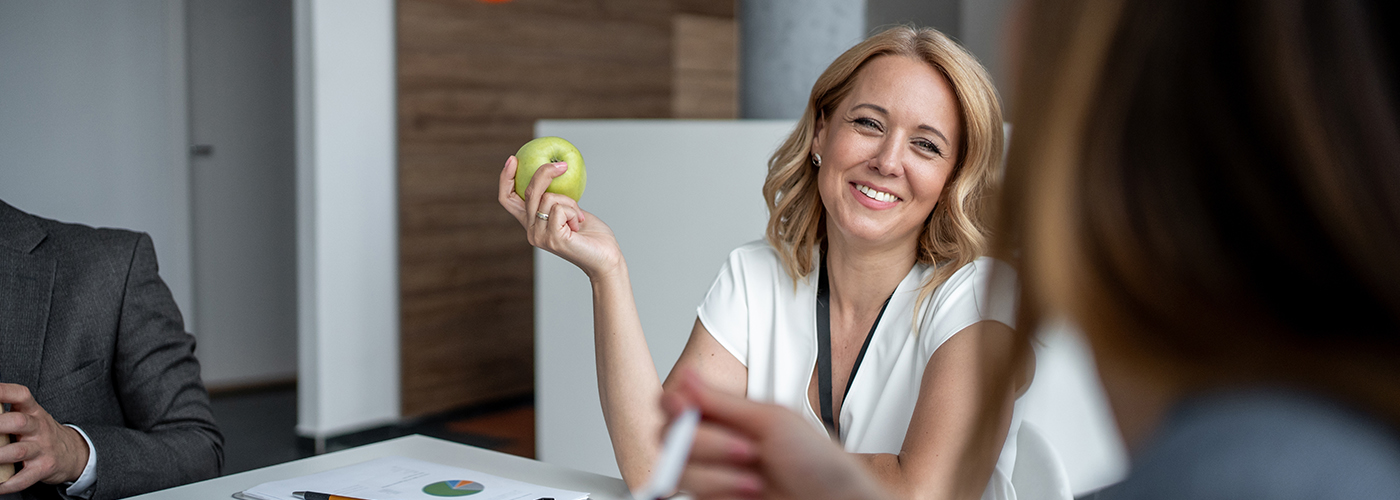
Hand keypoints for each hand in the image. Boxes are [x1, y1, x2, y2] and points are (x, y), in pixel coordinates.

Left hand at [0, 383, 89, 492]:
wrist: (73, 453)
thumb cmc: (41, 434)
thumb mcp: (31, 418)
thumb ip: (9, 413)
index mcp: (33, 412)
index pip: (21, 395)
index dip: (4, 391)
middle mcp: (38, 428)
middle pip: (19, 422)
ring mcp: (42, 449)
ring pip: (19, 451)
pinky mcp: (43, 468)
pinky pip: (25, 478)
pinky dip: (9, 484)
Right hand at [498, 155, 624, 279]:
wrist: (605, 257)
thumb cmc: (590, 234)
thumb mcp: (568, 209)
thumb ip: (556, 198)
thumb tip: (552, 169)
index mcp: (531, 222)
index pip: (507, 199)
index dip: (505, 178)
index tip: (513, 159)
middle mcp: (530, 230)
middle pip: (529, 192)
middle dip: (544, 173)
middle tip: (562, 166)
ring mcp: (540, 236)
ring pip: (548, 198)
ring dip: (570, 202)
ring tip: (578, 217)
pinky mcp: (552, 238)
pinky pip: (560, 208)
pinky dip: (574, 211)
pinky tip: (578, 225)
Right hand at [661, 371, 892, 499]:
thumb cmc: (817, 462)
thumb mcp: (771, 421)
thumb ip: (722, 402)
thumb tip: (687, 376)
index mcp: (726, 416)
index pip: (675, 403)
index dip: (674, 404)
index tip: (686, 409)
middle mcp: (714, 443)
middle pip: (669, 436)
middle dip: (705, 443)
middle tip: (745, 449)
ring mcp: (712, 474)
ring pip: (678, 469)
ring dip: (718, 475)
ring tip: (755, 479)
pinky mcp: (715, 498)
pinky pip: (693, 495)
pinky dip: (720, 492)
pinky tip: (747, 494)